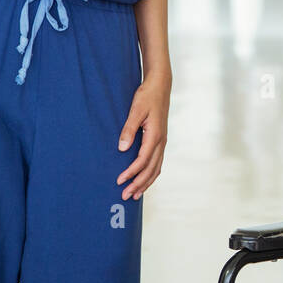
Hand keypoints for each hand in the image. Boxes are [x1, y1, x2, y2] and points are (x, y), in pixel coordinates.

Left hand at [116, 72, 169, 200]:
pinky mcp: (161, 140)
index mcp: (155, 135)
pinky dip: (151, 174)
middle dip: (138, 184)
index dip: (131, 173)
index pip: (142, 160)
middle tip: (125, 196)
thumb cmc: (147, 96)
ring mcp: (162, 142)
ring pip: (156, 168)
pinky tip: (144, 180)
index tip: (119, 181)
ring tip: (135, 195)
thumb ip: (129, 129)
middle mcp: (161, 141)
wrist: (160, 86)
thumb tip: (122, 148)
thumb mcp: (136, 110)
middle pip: (151, 169)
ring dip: (146, 183)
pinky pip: (157, 163)